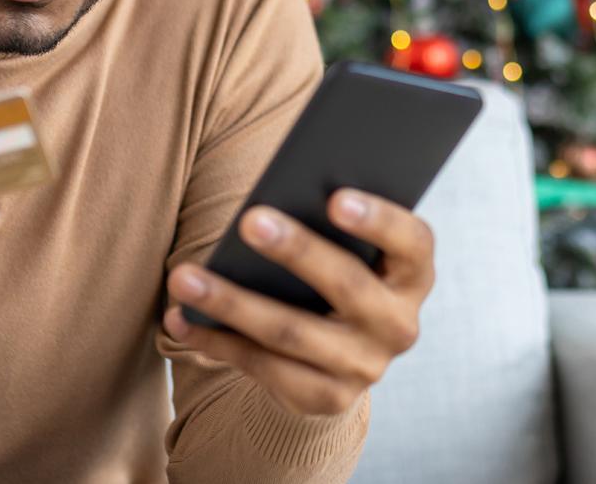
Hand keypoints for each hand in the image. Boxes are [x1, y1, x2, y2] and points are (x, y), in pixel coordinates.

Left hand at [163, 188, 434, 415]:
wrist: (341, 354)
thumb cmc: (337, 269)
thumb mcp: (350, 247)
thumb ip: (331, 225)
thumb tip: (272, 205)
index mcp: (414, 273)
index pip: (412, 242)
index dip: (378, 221)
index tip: (335, 197)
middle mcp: (399, 324)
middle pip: (348, 285)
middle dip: (296, 251)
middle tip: (248, 220)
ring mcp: (365, 366)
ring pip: (292, 332)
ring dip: (233, 302)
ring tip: (185, 275)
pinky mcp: (326, 397)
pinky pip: (264, 367)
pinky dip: (217, 340)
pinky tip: (181, 317)